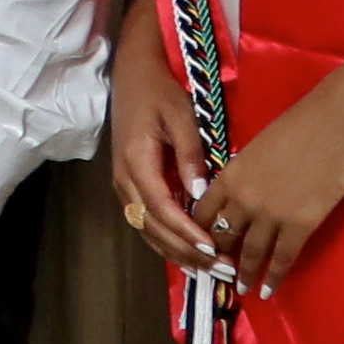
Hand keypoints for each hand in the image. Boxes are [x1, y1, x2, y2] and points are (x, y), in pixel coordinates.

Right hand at [106, 50, 219, 279]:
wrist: (134, 73)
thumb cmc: (161, 92)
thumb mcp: (181, 117)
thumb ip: (190, 155)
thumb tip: (201, 193)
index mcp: (136, 162)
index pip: (162, 208)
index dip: (187, 232)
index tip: (213, 249)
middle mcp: (124, 179)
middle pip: (152, 227)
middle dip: (186, 252)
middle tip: (219, 269)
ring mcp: (124, 183)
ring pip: (146, 230)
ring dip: (176, 252)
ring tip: (207, 270)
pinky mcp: (130, 184)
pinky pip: (145, 221)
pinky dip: (166, 241)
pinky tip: (187, 253)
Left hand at [193, 97, 343, 293]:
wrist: (337, 121)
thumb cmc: (301, 125)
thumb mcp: (257, 148)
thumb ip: (245, 173)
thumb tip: (241, 189)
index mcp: (230, 176)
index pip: (203, 213)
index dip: (199, 232)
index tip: (201, 244)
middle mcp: (243, 199)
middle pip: (221, 236)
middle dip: (218, 257)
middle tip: (217, 272)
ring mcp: (271, 214)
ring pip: (251, 252)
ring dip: (245, 273)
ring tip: (241, 287)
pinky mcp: (301, 224)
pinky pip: (283, 258)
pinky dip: (274, 277)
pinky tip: (268, 291)